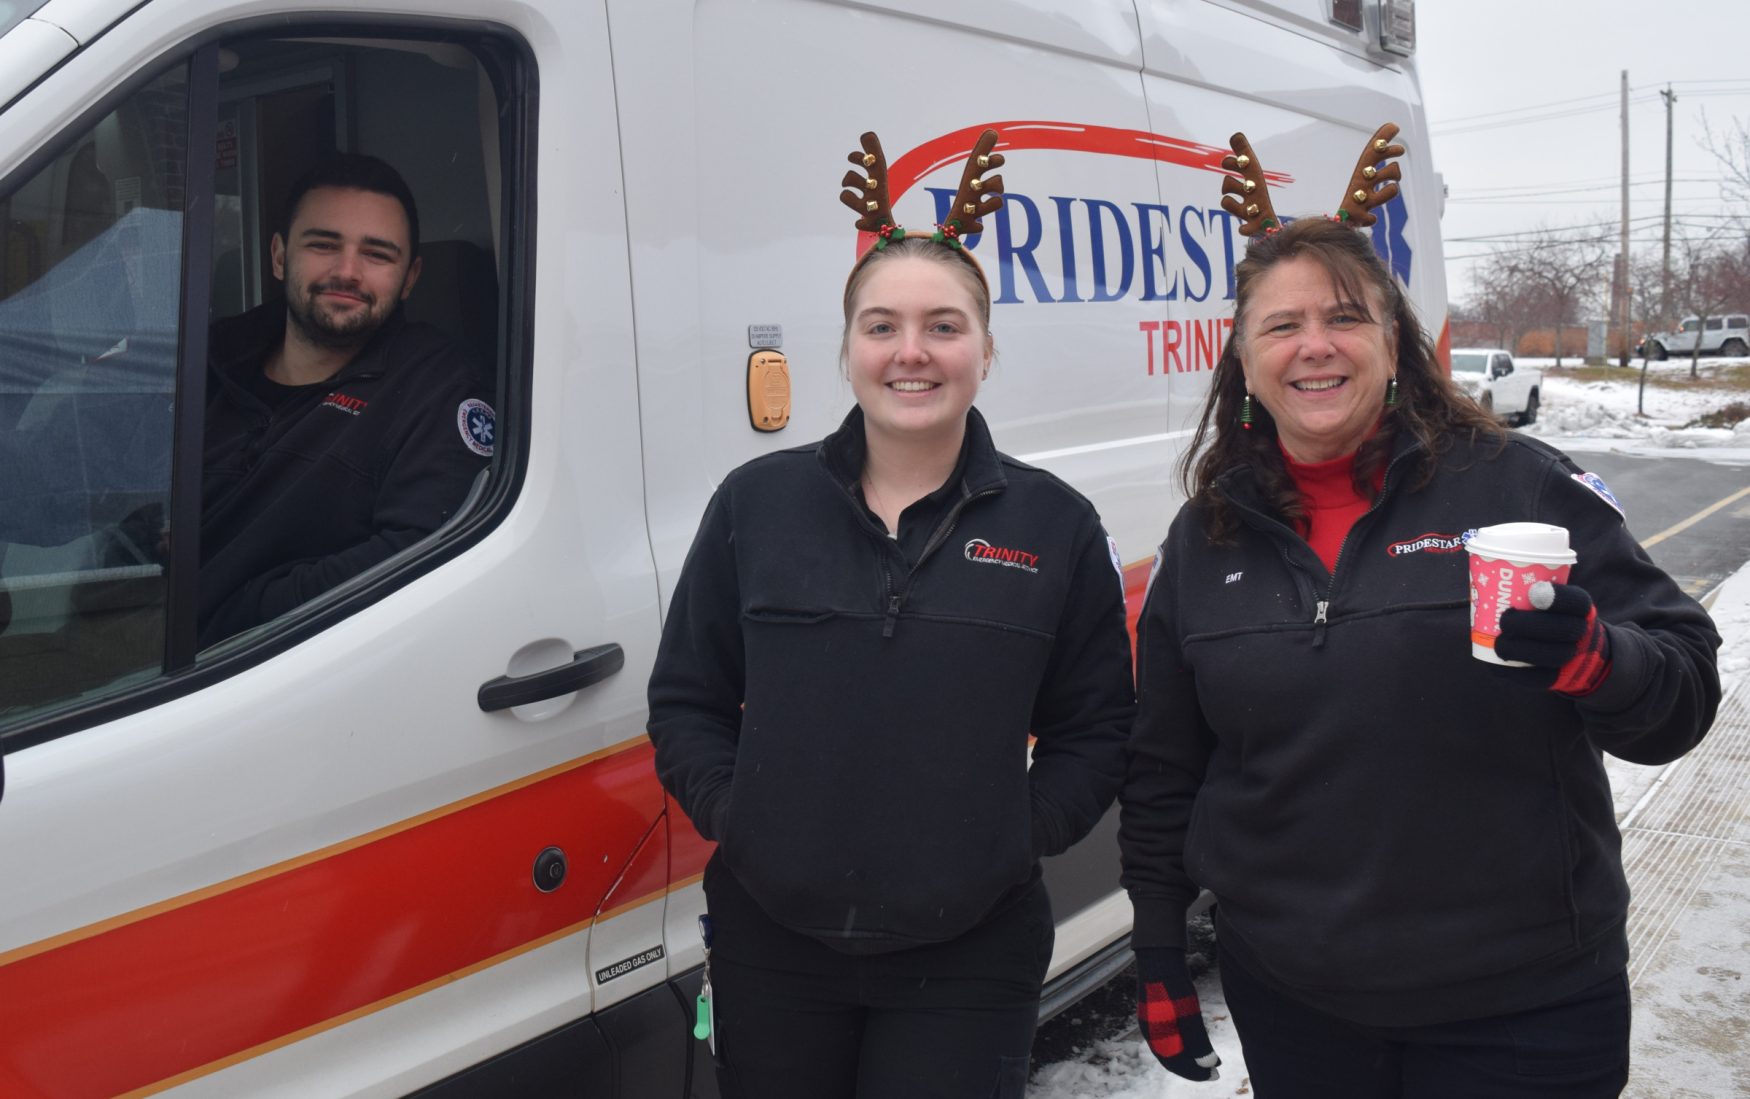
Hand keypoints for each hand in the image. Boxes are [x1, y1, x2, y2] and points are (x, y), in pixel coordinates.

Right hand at [1135, 947, 1219, 1080]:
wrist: (1159, 957)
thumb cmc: (1174, 988)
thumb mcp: (1189, 1015)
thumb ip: (1197, 1042)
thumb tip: (1209, 1066)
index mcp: (1157, 1037)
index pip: (1177, 1065)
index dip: (1197, 1073)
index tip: (1215, 1074)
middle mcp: (1151, 1033)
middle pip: (1172, 1060)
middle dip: (1193, 1068)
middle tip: (1213, 1071)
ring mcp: (1151, 1023)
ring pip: (1169, 1049)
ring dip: (1188, 1057)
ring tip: (1206, 1059)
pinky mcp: (1154, 1013)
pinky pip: (1167, 1038)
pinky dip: (1181, 1046)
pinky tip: (1191, 1041)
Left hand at [1497, 581, 1611, 695]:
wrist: (1571, 650)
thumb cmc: (1545, 615)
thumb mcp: (1545, 596)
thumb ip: (1525, 588)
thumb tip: (1484, 574)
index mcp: (1580, 608)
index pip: (1577, 601)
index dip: (1557, 598)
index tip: (1533, 591)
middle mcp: (1582, 631)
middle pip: (1565, 629)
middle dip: (1531, 625)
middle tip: (1505, 620)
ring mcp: (1574, 656)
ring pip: (1555, 655)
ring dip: (1523, 650)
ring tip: (1499, 644)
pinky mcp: (1559, 678)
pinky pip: (1542, 678)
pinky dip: (1519, 672)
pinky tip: (1499, 663)